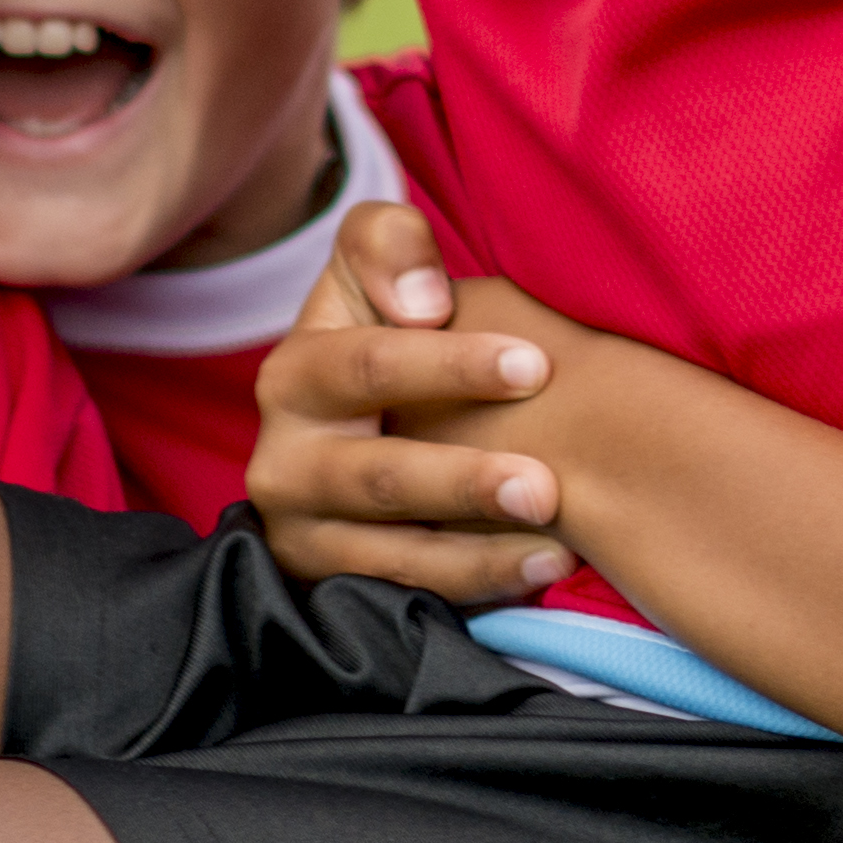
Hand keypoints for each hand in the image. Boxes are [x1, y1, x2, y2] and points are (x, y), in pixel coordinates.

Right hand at [249, 202, 577, 604]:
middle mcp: (284, 463)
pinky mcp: (329, 588)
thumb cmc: (390, 326)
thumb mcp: (373, 264)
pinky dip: (474, 588)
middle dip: (464, 483)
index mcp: (294, 376)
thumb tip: (423, 303)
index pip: (369, 367)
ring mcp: (304, 535)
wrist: (358, 416)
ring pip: (393, 554)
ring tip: (558, 546)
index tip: (535, 366)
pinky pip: (404, 598)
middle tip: (547, 487)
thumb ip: (389, 245)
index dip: (451, 366)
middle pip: (378, 477)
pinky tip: (535, 571)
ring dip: (478, 555)